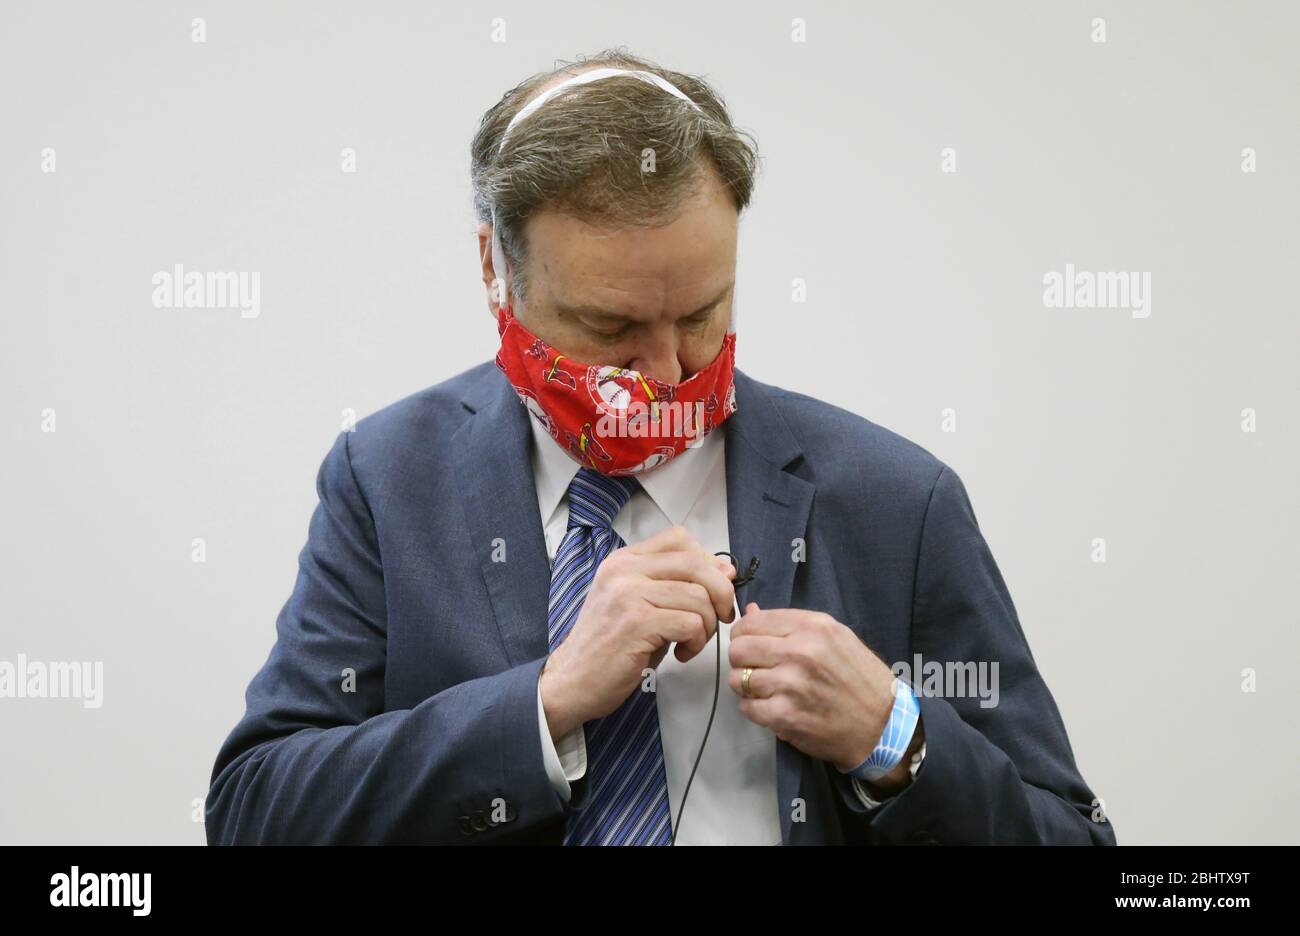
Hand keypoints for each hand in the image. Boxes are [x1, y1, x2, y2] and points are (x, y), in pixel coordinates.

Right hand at [540, 525, 735, 740]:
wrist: (573, 680)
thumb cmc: (610, 646)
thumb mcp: (640, 604)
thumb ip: (676, 584)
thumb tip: (726, 570)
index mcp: (623, 560)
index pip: (679, 539)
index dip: (707, 561)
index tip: (713, 587)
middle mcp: (623, 570)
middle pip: (695, 563)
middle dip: (720, 593)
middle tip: (721, 617)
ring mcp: (628, 594)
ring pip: (698, 596)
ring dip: (707, 626)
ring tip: (690, 642)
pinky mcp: (636, 622)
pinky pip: (691, 623)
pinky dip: (696, 642)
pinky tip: (681, 654)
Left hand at [728, 602, 904, 772]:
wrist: (883, 724)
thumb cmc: (859, 678)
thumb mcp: (835, 637)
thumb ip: (790, 624)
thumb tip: (750, 612)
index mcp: (813, 626)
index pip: (751, 622)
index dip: (744, 634)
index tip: (750, 644)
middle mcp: (801, 651)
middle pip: (738, 649)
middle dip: (742, 659)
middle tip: (755, 668)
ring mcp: (792, 685)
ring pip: (738, 679)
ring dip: (747, 686)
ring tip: (766, 689)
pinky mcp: (786, 716)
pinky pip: (747, 707)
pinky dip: (755, 709)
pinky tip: (772, 707)